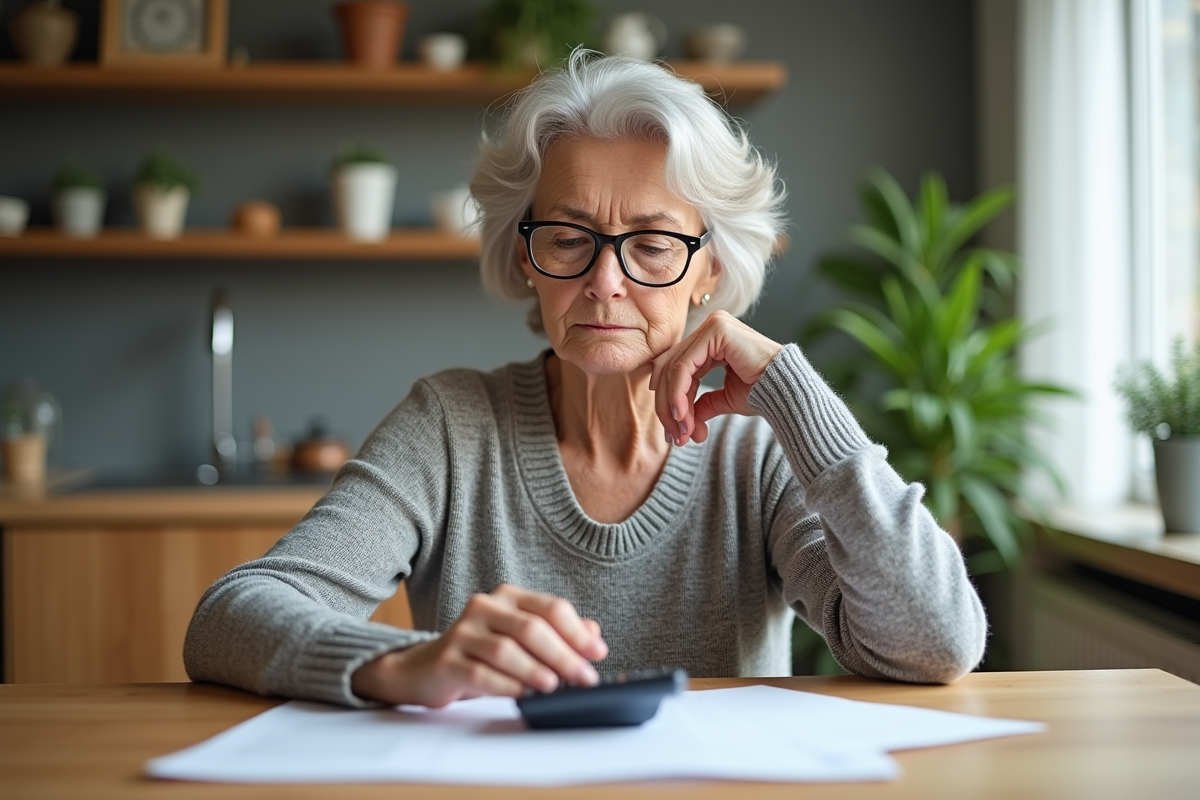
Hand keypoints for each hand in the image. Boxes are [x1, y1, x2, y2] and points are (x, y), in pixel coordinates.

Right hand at [350, 584, 607, 707]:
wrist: (424, 669)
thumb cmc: (482, 654)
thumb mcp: (521, 640)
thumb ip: (557, 634)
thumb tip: (594, 634)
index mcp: (508, 598)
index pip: (550, 608)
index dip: (577, 632)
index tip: (598, 653)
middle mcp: (484, 608)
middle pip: (531, 628)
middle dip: (563, 655)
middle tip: (584, 677)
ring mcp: (463, 632)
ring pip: (505, 650)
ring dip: (535, 670)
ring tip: (555, 687)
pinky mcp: (447, 660)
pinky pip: (480, 673)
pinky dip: (506, 686)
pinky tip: (523, 695)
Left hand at [650, 310, 783, 445]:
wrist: (788, 392)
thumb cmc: (762, 393)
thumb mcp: (724, 399)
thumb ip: (699, 404)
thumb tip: (679, 421)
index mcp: (711, 339)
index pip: (676, 368)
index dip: (669, 401)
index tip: (674, 433)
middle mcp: (710, 328)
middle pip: (669, 367)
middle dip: (667, 405)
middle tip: (674, 437)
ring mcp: (713, 326)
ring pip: (673, 368)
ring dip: (672, 405)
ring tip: (682, 432)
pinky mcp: (716, 331)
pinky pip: (684, 366)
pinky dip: (678, 394)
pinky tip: (682, 416)